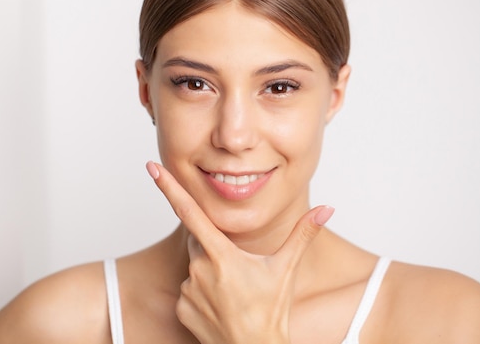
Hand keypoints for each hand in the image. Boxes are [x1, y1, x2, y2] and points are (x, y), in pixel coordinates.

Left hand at [145, 161, 333, 343]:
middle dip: (214, 248)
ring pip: (195, 268)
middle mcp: (199, 270)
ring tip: (232, 294)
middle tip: (237, 271)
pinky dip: (200, 294)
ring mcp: (188, 290)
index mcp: (222, 255)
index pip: (190, 212)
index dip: (170, 188)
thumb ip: (303, 234)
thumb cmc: (271, 311)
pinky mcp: (181, 308)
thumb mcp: (286, 270)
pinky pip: (187, 290)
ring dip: (209, 273)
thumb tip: (327, 209)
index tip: (152, 167)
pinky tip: (219, 306)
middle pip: (199, 243)